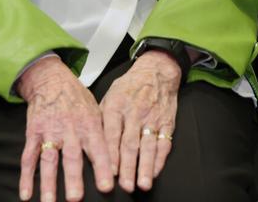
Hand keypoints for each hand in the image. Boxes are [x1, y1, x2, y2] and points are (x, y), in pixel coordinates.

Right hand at [16, 57, 112, 201]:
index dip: (102, 168)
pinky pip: (29, 157)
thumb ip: (103, 136)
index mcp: (89, 125)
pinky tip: (26, 194)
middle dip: (73, 178)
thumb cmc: (77, 98)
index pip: (98, 149)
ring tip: (49, 201)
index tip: (106, 186)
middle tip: (75, 198)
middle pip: (71, 157)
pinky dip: (26, 177)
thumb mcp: (97, 111)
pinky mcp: (33, 134)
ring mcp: (49, 132)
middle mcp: (69, 130)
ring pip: (49, 160)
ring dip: (48, 182)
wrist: (51, 79)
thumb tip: (116, 161)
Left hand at [99, 51, 180, 192]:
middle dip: (128, 167)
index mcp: (116, 105)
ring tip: (142, 184)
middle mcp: (134, 113)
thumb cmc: (130, 86)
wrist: (156, 72)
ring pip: (148, 146)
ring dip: (145, 167)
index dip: (111, 153)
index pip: (112, 133)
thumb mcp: (110, 94)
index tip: (108, 171)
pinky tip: (154, 172)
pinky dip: (159, 160)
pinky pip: (163, 144)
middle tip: (125, 185)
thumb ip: (101, 117)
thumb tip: (91, 139)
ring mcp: (152, 119)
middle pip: (130, 143)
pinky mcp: (166, 123)